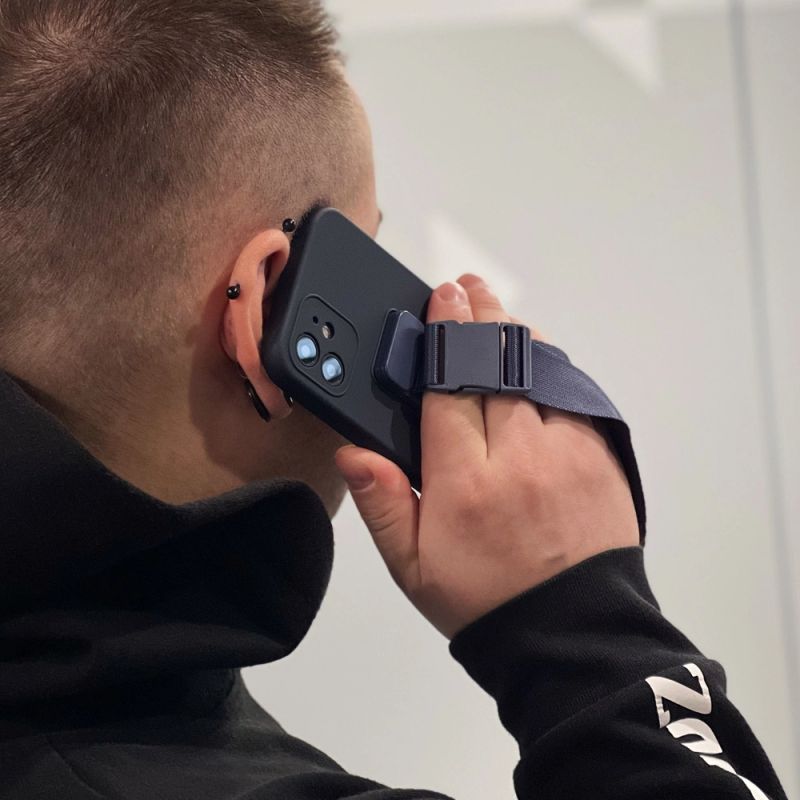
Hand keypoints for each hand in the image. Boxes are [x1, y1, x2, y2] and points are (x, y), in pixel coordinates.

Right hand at [335, 273, 638, 638]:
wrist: (570, 633)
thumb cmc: (487, 600)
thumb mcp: (414, 568)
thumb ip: (383, 504)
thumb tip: (355, 452)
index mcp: (466, 483)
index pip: (449, 386)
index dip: (441, 335)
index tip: (438, 300)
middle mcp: (520, 457)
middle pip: (496, 364)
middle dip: (478, 317)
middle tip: (464, 287)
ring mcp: (568, 452)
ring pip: (538, 370)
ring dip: (513, 333)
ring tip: (494, 307)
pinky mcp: (600, 456)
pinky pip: (571, 392)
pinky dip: (549, 365)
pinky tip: (532, 352)